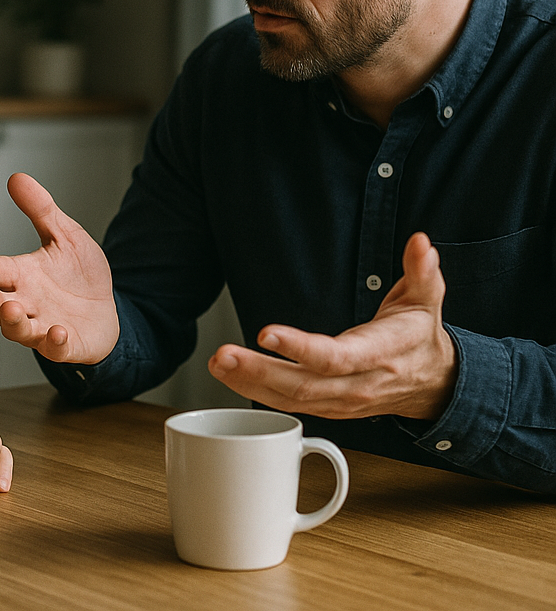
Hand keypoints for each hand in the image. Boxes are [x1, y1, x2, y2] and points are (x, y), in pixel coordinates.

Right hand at [0, 172, 119, 363]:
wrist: (106, 310)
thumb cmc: (78, 275)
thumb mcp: (64, 235)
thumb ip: (40, 210)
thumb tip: (16, 177)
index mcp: (22, 275)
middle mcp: (26, 303)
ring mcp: (42, 326)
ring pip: (19, 330)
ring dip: (14, 322)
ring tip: (13, 310)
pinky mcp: (65, 344)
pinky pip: (56, 347)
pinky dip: (54, 341)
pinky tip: (58, 331)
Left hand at [208, 232, 456, 420]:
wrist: (434, 383)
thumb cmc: (419, 336)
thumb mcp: (426, 299)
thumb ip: (422, 271)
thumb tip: (421, 243)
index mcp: (377, 356)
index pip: (335, 357)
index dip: (300, 348)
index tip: (266, 333)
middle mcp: (356, 384)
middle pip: (303, 384)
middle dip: (258, 371)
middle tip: (222, 355)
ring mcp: (340, 402)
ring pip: (290, 399)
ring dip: (248, 383)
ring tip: (216, 363)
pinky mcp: (328, 407)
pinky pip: (288, 405)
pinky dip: (255, 392)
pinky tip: (229, 376)